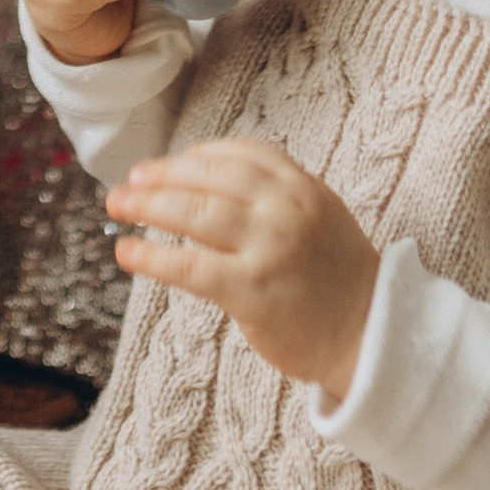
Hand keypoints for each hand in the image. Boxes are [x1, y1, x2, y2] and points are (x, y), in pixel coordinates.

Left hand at [107, 138, 379, 398]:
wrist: (371, 335)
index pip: (238, 153)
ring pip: (195, 214)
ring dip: (148, 206)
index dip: (194, 156)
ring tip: (118, 206)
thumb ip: (275, 194)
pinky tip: (128, 253)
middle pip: (208, 179)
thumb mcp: (319, 215)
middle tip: (128, 182)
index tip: (166, 165)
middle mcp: (286, 209)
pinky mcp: (252, 291)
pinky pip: (190, 266)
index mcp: (302, 186)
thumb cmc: (337, 278)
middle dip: (160, 177)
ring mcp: (269, 248)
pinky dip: (152, 256)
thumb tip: (206, 180)